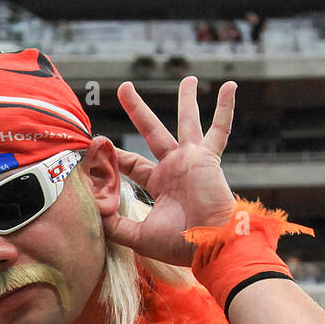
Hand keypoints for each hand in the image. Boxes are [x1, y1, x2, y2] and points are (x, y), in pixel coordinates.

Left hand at [105, 76, 237, 266]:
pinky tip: (231, 85)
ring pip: (187, 121)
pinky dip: (226, 108)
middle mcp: (174, 167)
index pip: (131, 163)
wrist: (209, 245)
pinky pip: (220, 129)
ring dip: (187, 99)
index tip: (98, 143)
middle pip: (151, 131)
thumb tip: (93, 214)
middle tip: (124, 87)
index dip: (115, 155)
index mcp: (159, 183)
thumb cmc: (178, 245)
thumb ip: (115, 225)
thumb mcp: (138, 236)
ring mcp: (192, 159)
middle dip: (137, 109)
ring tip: (188, 78)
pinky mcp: (207, 157)